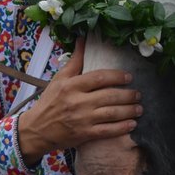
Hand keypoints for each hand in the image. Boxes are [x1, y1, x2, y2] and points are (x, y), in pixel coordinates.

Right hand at [16, 41, 141, 164]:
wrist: (35, 130)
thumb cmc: (49, 102)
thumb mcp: (59, 79)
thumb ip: (75, 60)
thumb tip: (83, 39)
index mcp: (72, 86)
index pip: (100, 78)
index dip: (117, 76)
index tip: (129, 77)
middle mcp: (77, 102)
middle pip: (109, 96)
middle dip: (128, 95)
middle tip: (139, 94)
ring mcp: (82, 119)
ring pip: (112, 113)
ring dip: (129, 110)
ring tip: (139, 108)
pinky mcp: (84, 135)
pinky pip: (107, 131)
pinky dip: (122, 128)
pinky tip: (132, 124)